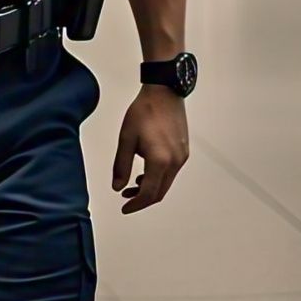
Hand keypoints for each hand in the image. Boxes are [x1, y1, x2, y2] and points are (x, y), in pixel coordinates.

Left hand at [112, 85, 189, 213]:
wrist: (164, 92)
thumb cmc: (144, 111)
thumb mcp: (126, 138)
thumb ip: (121, 165)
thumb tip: (117, 187)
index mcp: (160, 161)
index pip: (149, 194)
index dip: (136, 204)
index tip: (125, 208)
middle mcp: (175, 162)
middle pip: (160, 192)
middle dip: (142, 199)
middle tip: (127, 199)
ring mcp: (182, 157)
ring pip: (166, 183)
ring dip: (150, 188)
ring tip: (133, 185)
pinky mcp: (183, 151)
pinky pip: (171, 172)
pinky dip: (159, 177)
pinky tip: (146, 171)